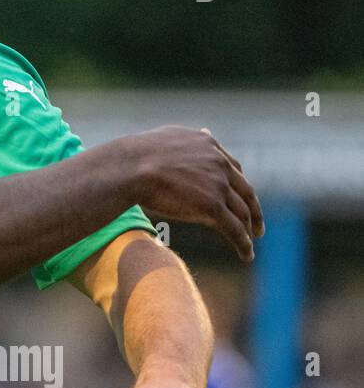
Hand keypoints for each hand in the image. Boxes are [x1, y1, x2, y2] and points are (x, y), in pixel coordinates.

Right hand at [125, 126, 262, 260]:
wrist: (129, 167)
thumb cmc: (137, 155)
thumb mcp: (169, 137)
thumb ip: (191, 139)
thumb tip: (205, 132)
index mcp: (208, 145)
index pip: (233, 168)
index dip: (239, 186)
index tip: (241, 199)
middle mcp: (218, 163)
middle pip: (244, 191)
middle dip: (253, 210)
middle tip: (257, 226)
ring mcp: (218, 184)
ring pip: (241, 212)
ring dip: (249, 230)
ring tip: (250, 244)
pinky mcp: (213, 206)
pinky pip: (234, 228)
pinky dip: (243, 244)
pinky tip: (246, 255)